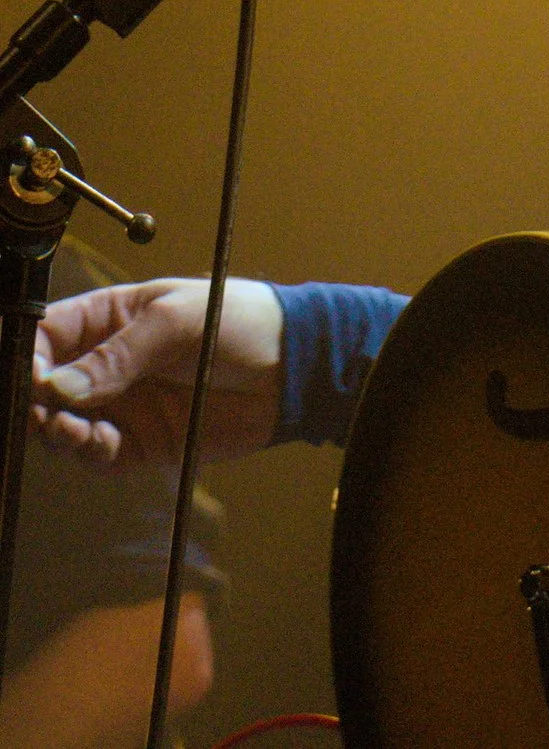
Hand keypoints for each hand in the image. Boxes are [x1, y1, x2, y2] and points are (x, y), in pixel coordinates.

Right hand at [32, 278, 282, 468]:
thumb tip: (60, 387)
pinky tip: (94, 442)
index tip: (32, 376)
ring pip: (64, 425)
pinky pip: (99, 455)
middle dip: (37, 401)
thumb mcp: (177, 321)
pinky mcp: (142, 442)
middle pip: (46, 387)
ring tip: (70, 427)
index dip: (29, 357)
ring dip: (57, 430)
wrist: (293, 365)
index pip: (46, 336)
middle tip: (44, 409)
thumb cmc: (239, 320)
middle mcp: (106, 365)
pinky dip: (87, 452)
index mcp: (109, 320)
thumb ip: (119, 354)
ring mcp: (122, 405)